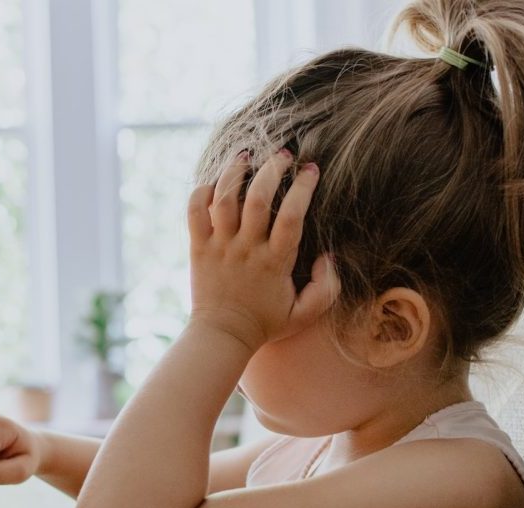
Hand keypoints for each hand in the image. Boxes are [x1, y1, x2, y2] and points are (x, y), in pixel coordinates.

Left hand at [186, 148, 338, 350]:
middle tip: (283, 155)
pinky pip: (194, 212)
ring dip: (235, 172)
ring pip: (224, 199)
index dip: (303, 188)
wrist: (222, 336)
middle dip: (272, 169)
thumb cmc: (266, 323)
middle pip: (257, 198)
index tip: (311, 170)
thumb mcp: (305, 313)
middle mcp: (246, 250)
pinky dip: (200, 192)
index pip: (292, 216)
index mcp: (275, 262)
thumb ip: (326, 288)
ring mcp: (220, 247)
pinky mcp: (198, 248)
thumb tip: (329, 257)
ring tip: (246, 157)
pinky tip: (213, 184)